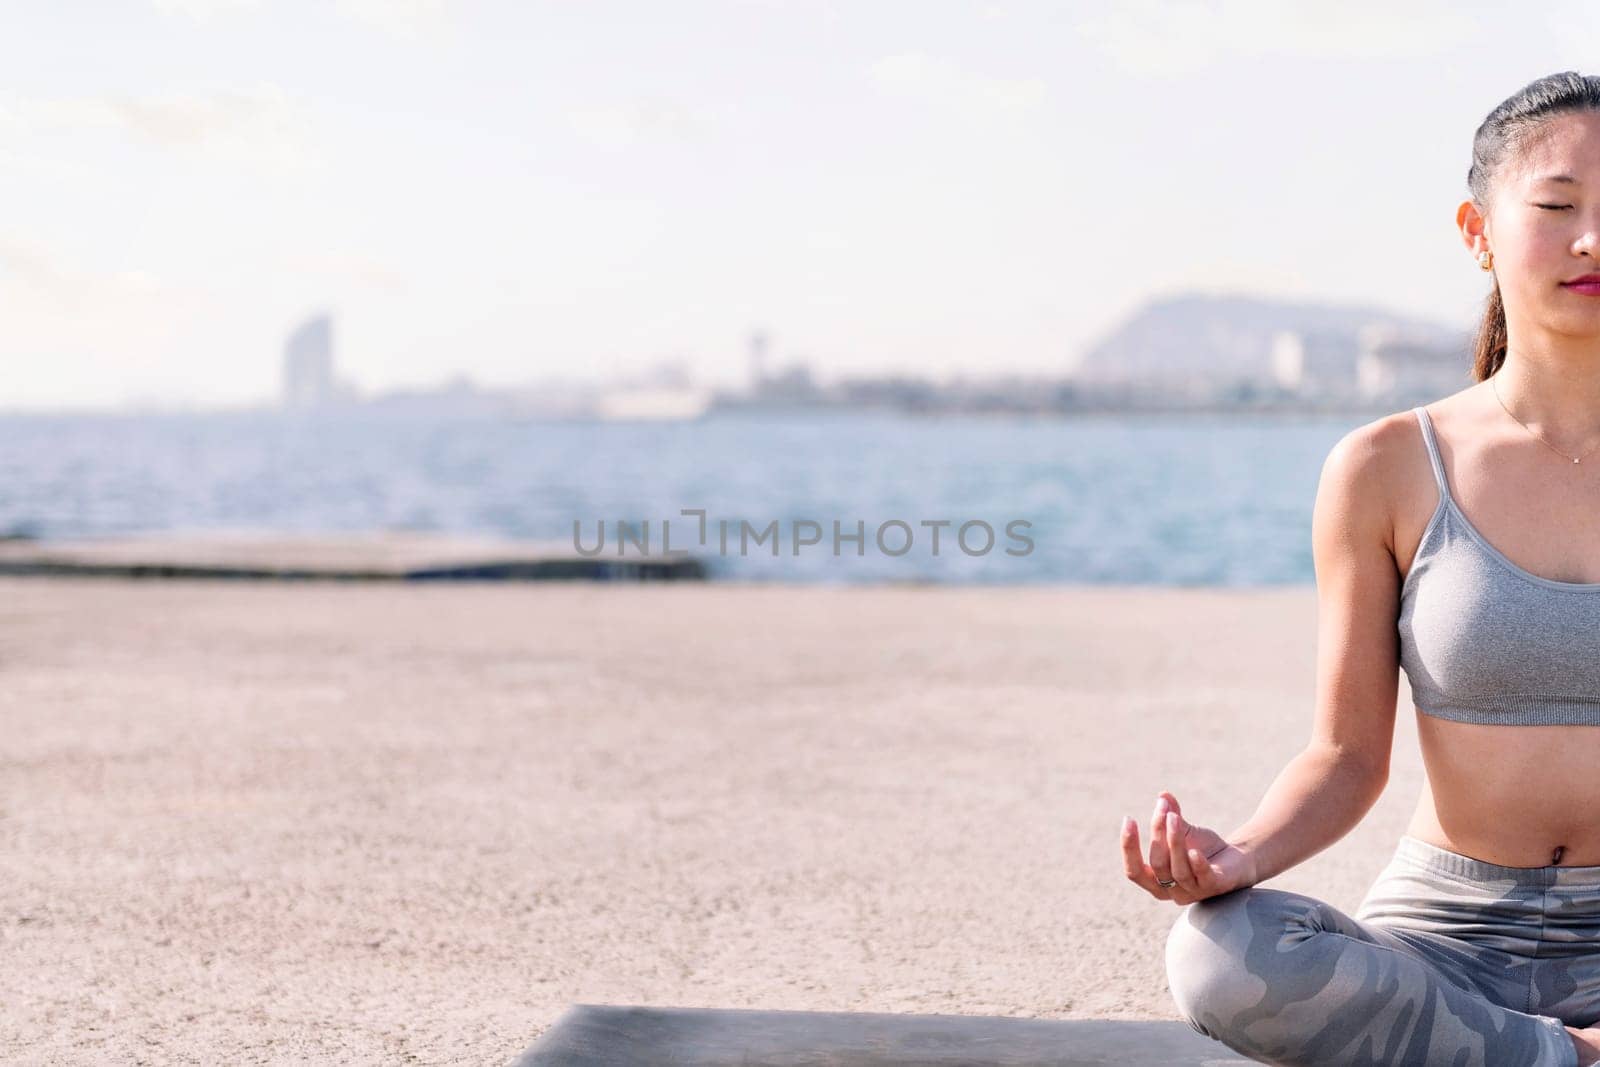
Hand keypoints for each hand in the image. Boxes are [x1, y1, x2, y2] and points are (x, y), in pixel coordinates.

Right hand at [1120, 791, 1257, 903]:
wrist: (1240, 860)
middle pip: (1157, 864)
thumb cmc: (1205, 849)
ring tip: (1174, 816)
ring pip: (1177, 870)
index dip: (1128, 847)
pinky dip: (1197, 864)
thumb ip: (1171, 817)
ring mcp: (1194, 892)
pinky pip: (1203, 878)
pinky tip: (1194, 849)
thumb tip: (1162, 795)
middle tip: (1162, 808)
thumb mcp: (1185, 832)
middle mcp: (1172, 892)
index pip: (1134, 871)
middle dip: (1157, 833)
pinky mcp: (1215, 888)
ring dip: (1174, 840)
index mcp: (1158, 883)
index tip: (1129, 819)